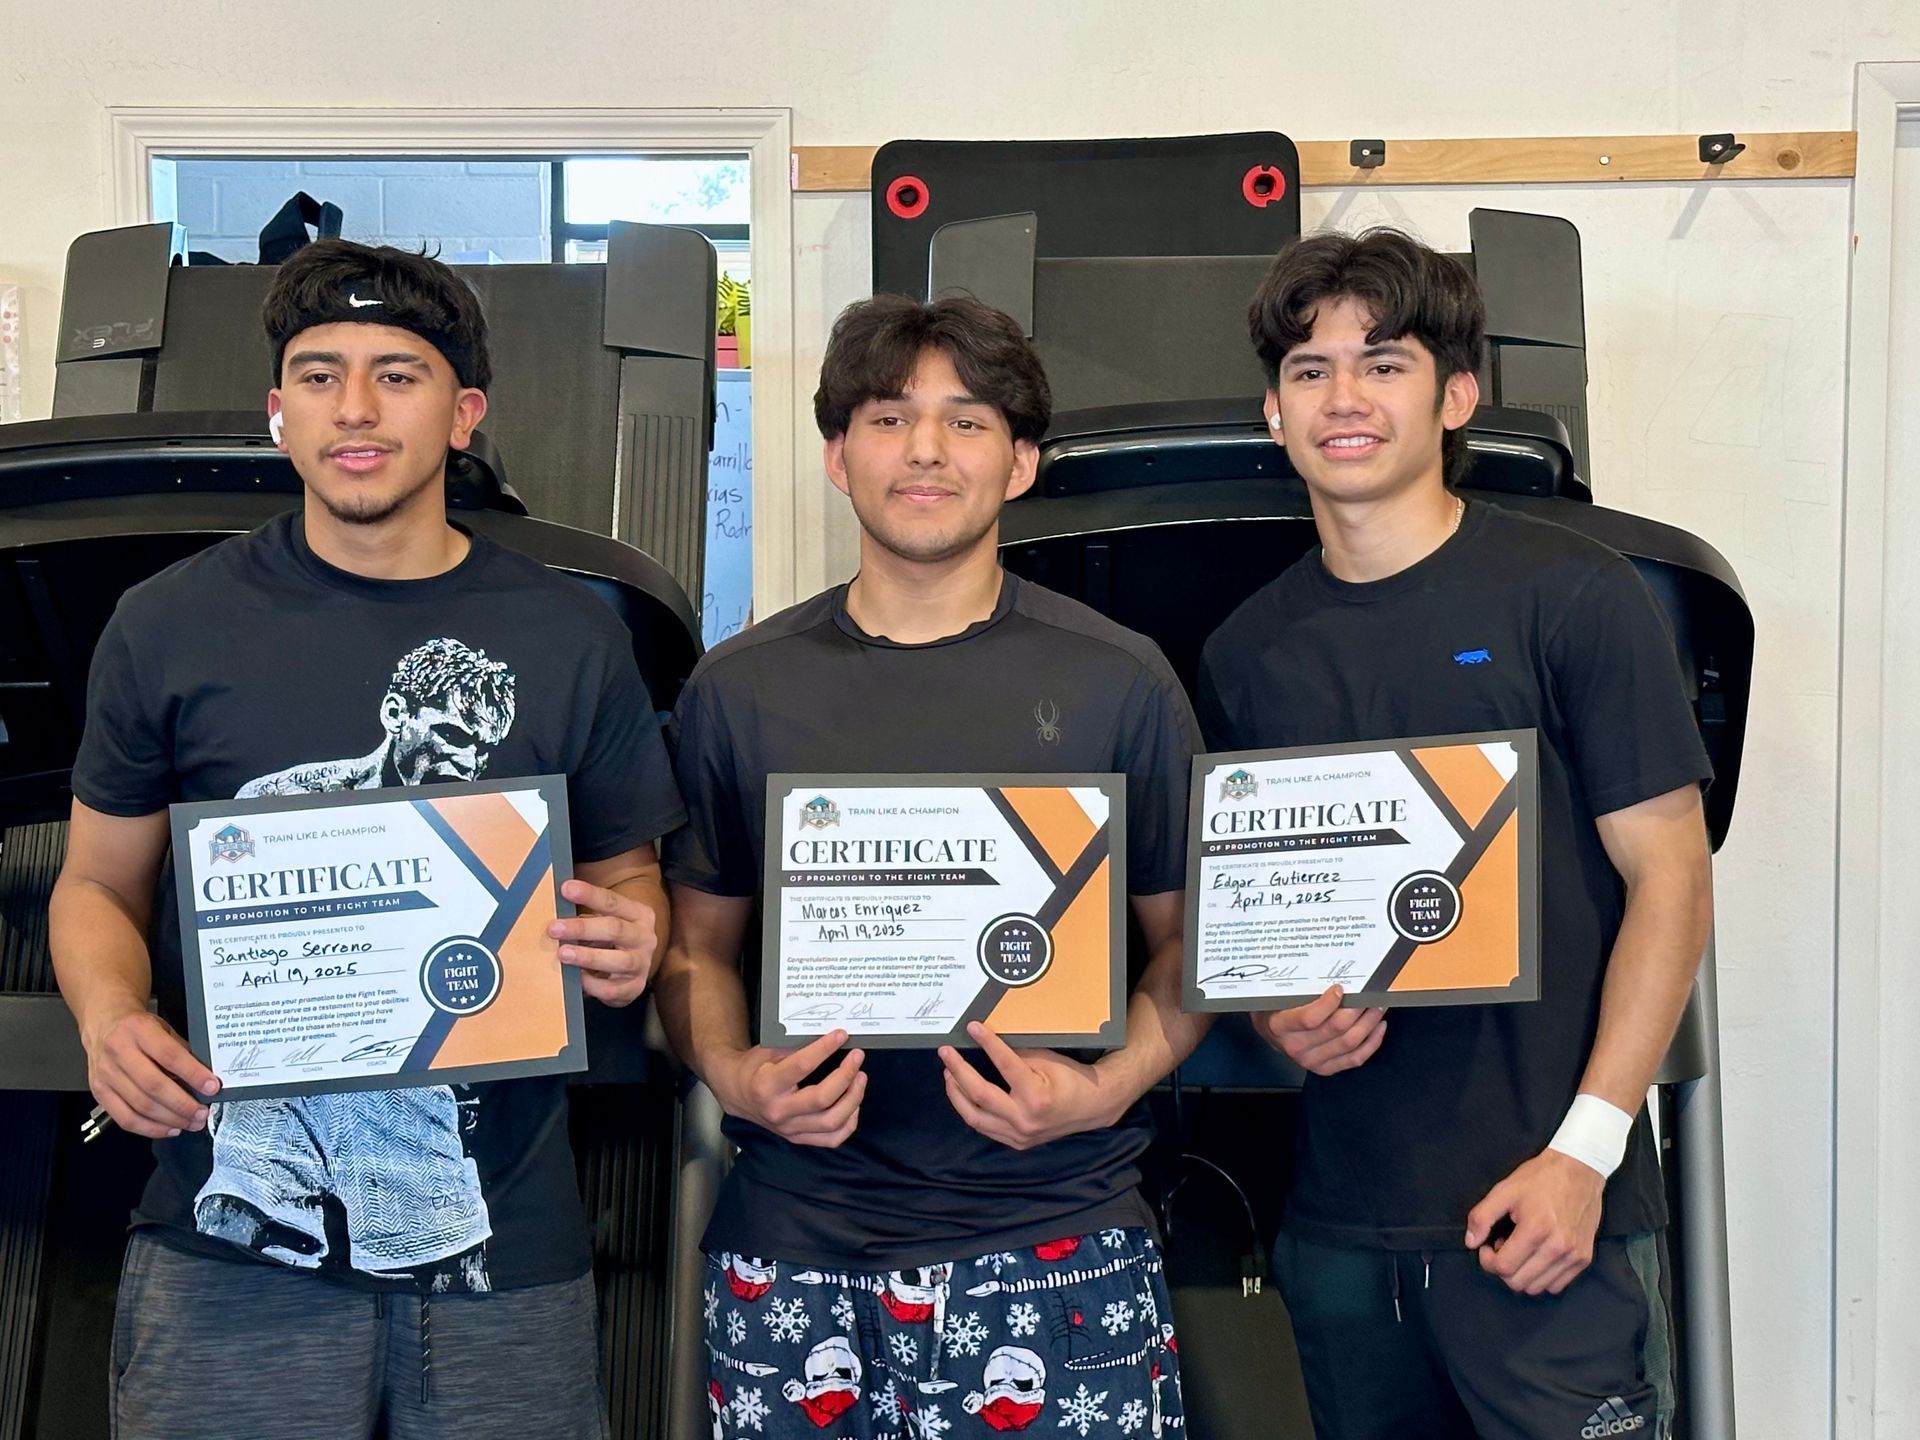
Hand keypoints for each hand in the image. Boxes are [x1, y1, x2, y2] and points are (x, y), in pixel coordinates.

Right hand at [81, 1001, 219, 1138]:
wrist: (104, 1024)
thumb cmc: (138, 1027)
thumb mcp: (164, 1028)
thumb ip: (182, 1050)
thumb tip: (205, 1079)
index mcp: (139, 1030)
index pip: (170, 1056)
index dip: (193, 1074)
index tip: (212, 1087)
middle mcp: (118, 1052)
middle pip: (153, 1086)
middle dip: (182, 1104)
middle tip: (202, 1113)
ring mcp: (106, 1074)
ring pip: (140, 1105)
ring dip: (170, 1119)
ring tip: (191, 1122)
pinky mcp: (99, 1092)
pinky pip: (125, 1118)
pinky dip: (150, 1128)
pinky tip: (169, 1128)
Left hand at [552, 878, 657, 1006]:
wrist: (635, 966)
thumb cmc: (611, 938)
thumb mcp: (606, 920)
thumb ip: (586, 914)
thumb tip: (551, 908)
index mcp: (638, 914)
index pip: (613, 901)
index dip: (589, 894)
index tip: (566, 889)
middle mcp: (644, 938)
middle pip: (615, 929)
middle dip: (582, 928)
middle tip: (554, 928)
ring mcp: (642, 964)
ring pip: (618, 960)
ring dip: (588, 957)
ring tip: (563, 954)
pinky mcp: (634, 988)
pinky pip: (613, 989)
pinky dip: (593, 985)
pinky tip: (577, 978)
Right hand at [710, 1029, 866, 1147]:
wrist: (736, 1092)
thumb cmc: (754, 1067)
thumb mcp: (768, 1050)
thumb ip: (796, 1046)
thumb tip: (830, 1037)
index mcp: (766, 1086)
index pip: (802, 1066)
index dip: (825, 1049)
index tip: (841, 1035)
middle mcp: (778, 1111)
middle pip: (822, 1099)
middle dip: (845, 1076)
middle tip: (857, 1057)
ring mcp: (789, 1129)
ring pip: (831, 1122)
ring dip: (853, 1099)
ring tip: (860, 1078)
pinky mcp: (797, 1138)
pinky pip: (832, 1139)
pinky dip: (849, 1122)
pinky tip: (854, 1104)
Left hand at [938, 1022, 1116, 1150]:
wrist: (1092, 1107)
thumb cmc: (1071, 1079)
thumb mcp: (1048, 1060)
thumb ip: (1018, 1053)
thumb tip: (989, 1040)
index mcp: (1036, 1097)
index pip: (1004, 1065)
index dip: (987, 1043)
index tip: (973, 1028)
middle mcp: (1025, 1120)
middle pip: (979, 1095)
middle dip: (958, 1071)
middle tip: (946, 1052)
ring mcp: (1019, 1136)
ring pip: (974, 1117)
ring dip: (957, 1093)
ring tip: (948, 1073)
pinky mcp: (1016, 1142)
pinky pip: (984, 1126)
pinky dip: (970, 1108)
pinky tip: (963, 1093)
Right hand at [1252, 985, 1385, 1074]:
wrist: (1270, 1034)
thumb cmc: (1274, 1010)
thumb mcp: (1275, 996)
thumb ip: (1298, 989)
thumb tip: (1332, 975)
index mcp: (1280, 1027)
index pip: (1310, 1018)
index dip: (1329, 1003)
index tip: (1340, 988)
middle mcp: (1296, 1047)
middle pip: (1336, 1029)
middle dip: (1357, 1009)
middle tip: (1369, 994)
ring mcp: (1312, 1061)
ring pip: (1349, 1043)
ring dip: (1368, 1023)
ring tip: (1377, 1007)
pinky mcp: (1325, 1069)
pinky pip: (1355, 1058)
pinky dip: (1372, 1043)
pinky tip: (1378, 1026)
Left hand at [1465, 1149, 1605, 1294]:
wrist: (1580, 1169)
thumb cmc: (1540, 1178)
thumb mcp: (1504, 1190)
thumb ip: (1482, 1217)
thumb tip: (1471, 1242)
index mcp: (1536, 1229)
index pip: (1504, 1268)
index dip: (1488, 1260)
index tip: (1488, 1245)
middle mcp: (1558, 1247)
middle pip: (1518, 1283)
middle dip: (1503, 1268)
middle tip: (1504, 1245)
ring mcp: (1574, 1256)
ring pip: (1537, 1288)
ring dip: (1522, 1274)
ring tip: (1522, 1249)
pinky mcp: (1584, 1259)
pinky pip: (1557, 1285)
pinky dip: (1542, 1277)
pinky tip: (1537, 1255)